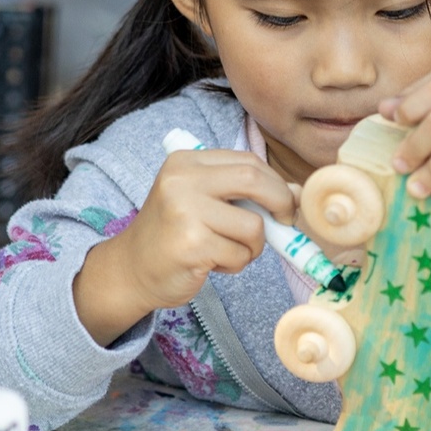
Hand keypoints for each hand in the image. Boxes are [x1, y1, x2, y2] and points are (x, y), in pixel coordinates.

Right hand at [73, 149, 294, 344]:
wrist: (132, 269)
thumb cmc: (175, 234)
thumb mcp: (205, 201)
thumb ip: (245, 192)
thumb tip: (298, 193)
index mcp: (188, 162)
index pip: (248, 162)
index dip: (276, 184)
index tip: (285, 204)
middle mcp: (182, 180)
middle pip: (255, 180)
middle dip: (280, 204)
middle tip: (283, 225)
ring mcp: (184, 212)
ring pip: (253, 227)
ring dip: (253, 247)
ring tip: (228, 250)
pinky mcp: (190, 245)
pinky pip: (239, 255)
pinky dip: (236, 265)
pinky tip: (212, 263)